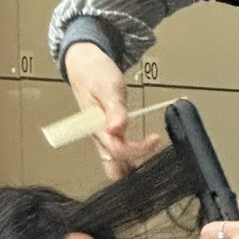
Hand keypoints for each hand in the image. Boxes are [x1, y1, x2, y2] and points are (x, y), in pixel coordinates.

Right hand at [63, 42, 161, 179]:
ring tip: (149, 166)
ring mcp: (101, 136)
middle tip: (151, 167)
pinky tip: (139, 156)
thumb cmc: (94, 73)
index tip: (155, 138)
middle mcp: (98, 136)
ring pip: (114, 162)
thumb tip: (118, 128)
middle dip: (130, 173)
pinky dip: (127, 158)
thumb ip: (114, 109)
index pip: (118, 150)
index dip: (138, 149)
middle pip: (113, 166)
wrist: (83, 64)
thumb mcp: (107, 87)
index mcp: (96, 127)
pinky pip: (116, 152)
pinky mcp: (106, 133)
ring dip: (129, 166)